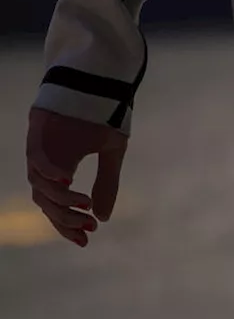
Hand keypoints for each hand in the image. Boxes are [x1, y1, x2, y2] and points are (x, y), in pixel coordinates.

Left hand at [25, 107, 128, 246]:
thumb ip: (107, 184)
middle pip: (45, 200)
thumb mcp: (113, 154)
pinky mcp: (37, 129)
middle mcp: (48, 161)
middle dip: (65, 218)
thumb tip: (101, 218)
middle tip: (86, 229)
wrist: (101, 78)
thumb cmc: (105, 113)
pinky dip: (48, 171)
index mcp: (64, 166)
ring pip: (39, 184)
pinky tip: (68, 180)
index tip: (85, 240)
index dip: (66, 224)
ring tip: (83, 204)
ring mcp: (40, 146)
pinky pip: (35, 157)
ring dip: (61, 199)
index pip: (56, 204)